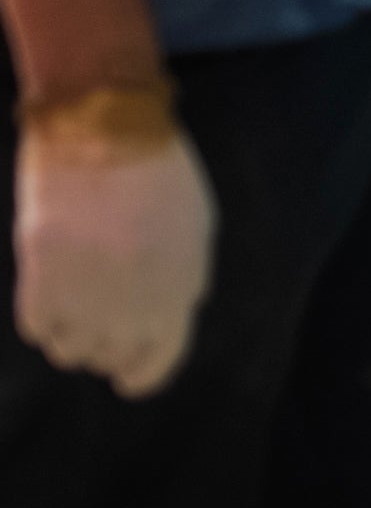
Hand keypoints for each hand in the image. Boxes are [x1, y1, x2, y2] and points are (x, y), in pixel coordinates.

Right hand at [14, 117, 211, 398]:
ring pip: (69, 350)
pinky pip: (36, 327)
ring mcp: (83, 297)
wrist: (104, 131)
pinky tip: (54, 286)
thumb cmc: (159, 173)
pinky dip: (44, 315)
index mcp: (177, 292)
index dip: (142, 374)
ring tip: (78, 293)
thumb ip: (184, 280)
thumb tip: (168, 318)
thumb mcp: (196, 228)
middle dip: (108, 345)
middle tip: (103, 314)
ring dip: (73, 331)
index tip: (128, 376)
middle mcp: (131, 306)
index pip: (158, 364)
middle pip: (109, 358)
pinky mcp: (40, 280)